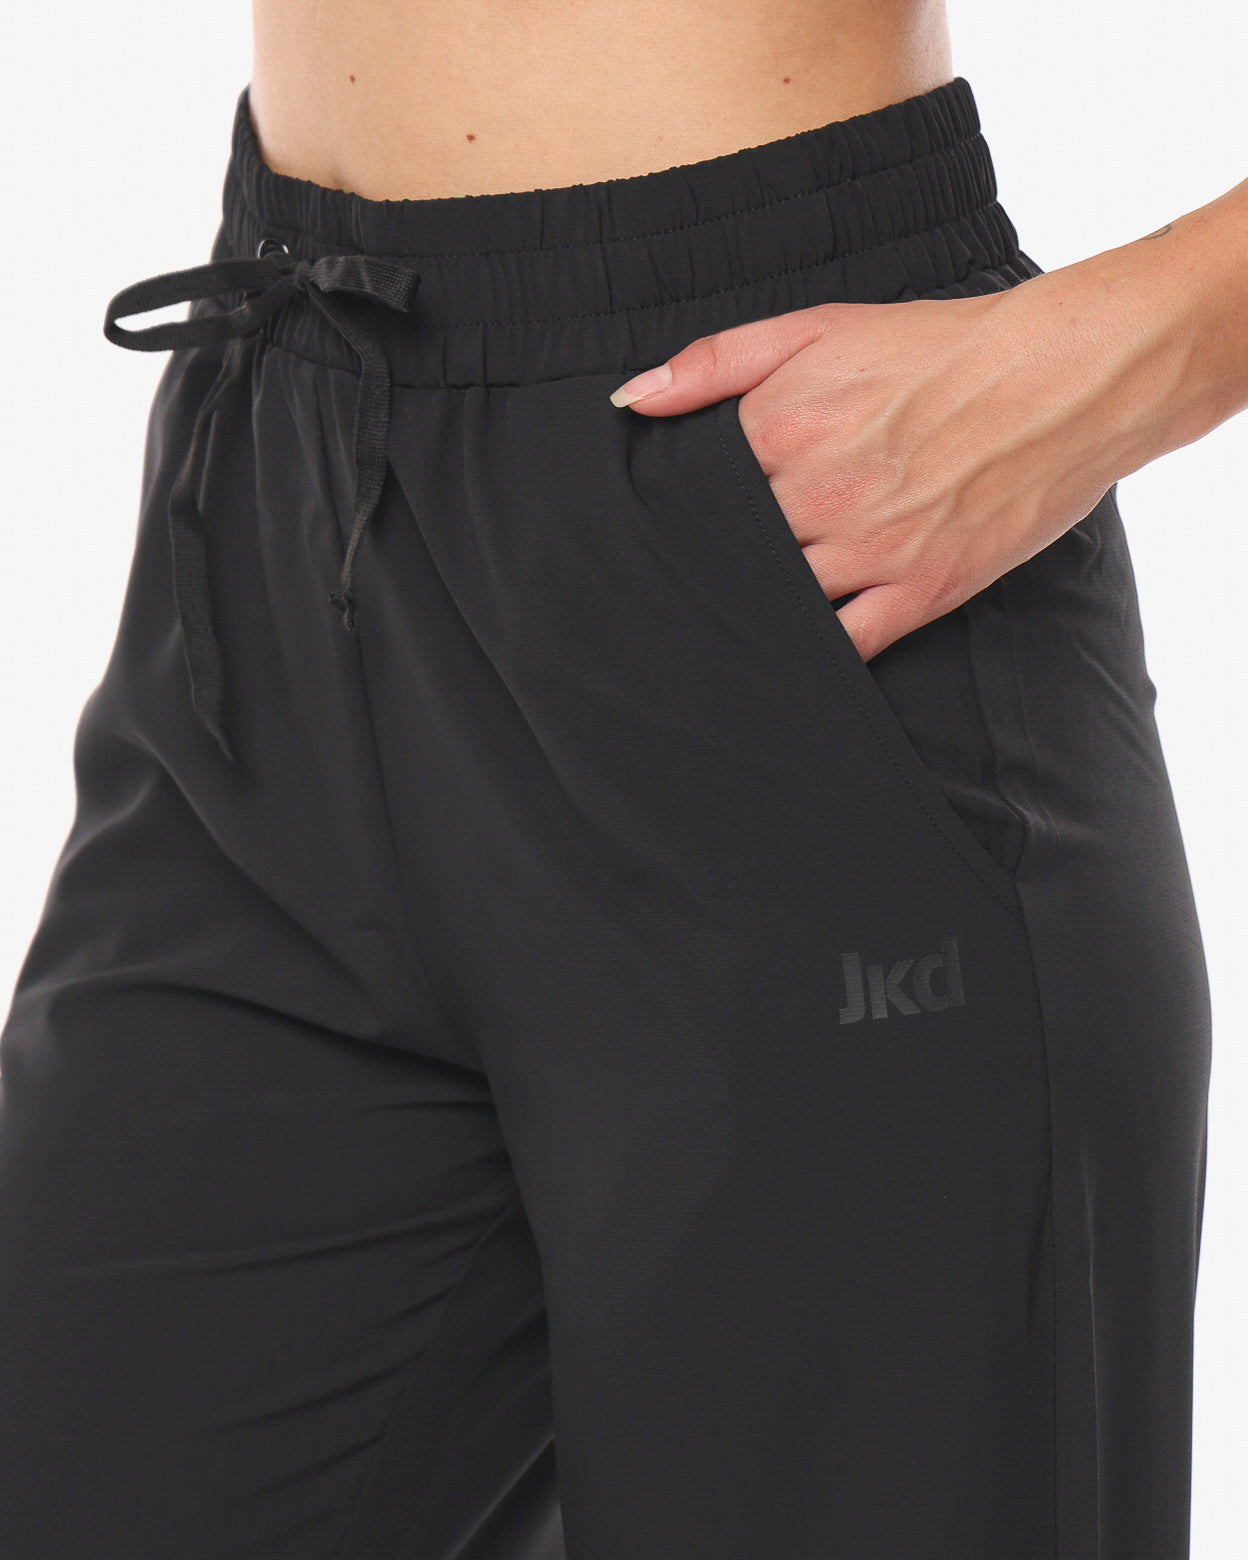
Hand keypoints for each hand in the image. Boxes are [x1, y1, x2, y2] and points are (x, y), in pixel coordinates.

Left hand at [608, 260, 1178, 660]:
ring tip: (714, 626)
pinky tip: (780, 660)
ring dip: (745, 611)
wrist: (1063, 377)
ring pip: (774, 601)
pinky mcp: (919, 592)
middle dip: (701, 566)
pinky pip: (843, 644)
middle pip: (726, 552)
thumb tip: (631, 400)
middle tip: (667, 589)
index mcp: (784, 428)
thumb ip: (716, 363)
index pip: (691, 492)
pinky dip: (808, 654)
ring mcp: (869, 550)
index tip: (648, 532)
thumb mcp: (819, 327)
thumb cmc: (941, 349)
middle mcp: (818, 495)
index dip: (669, 515)